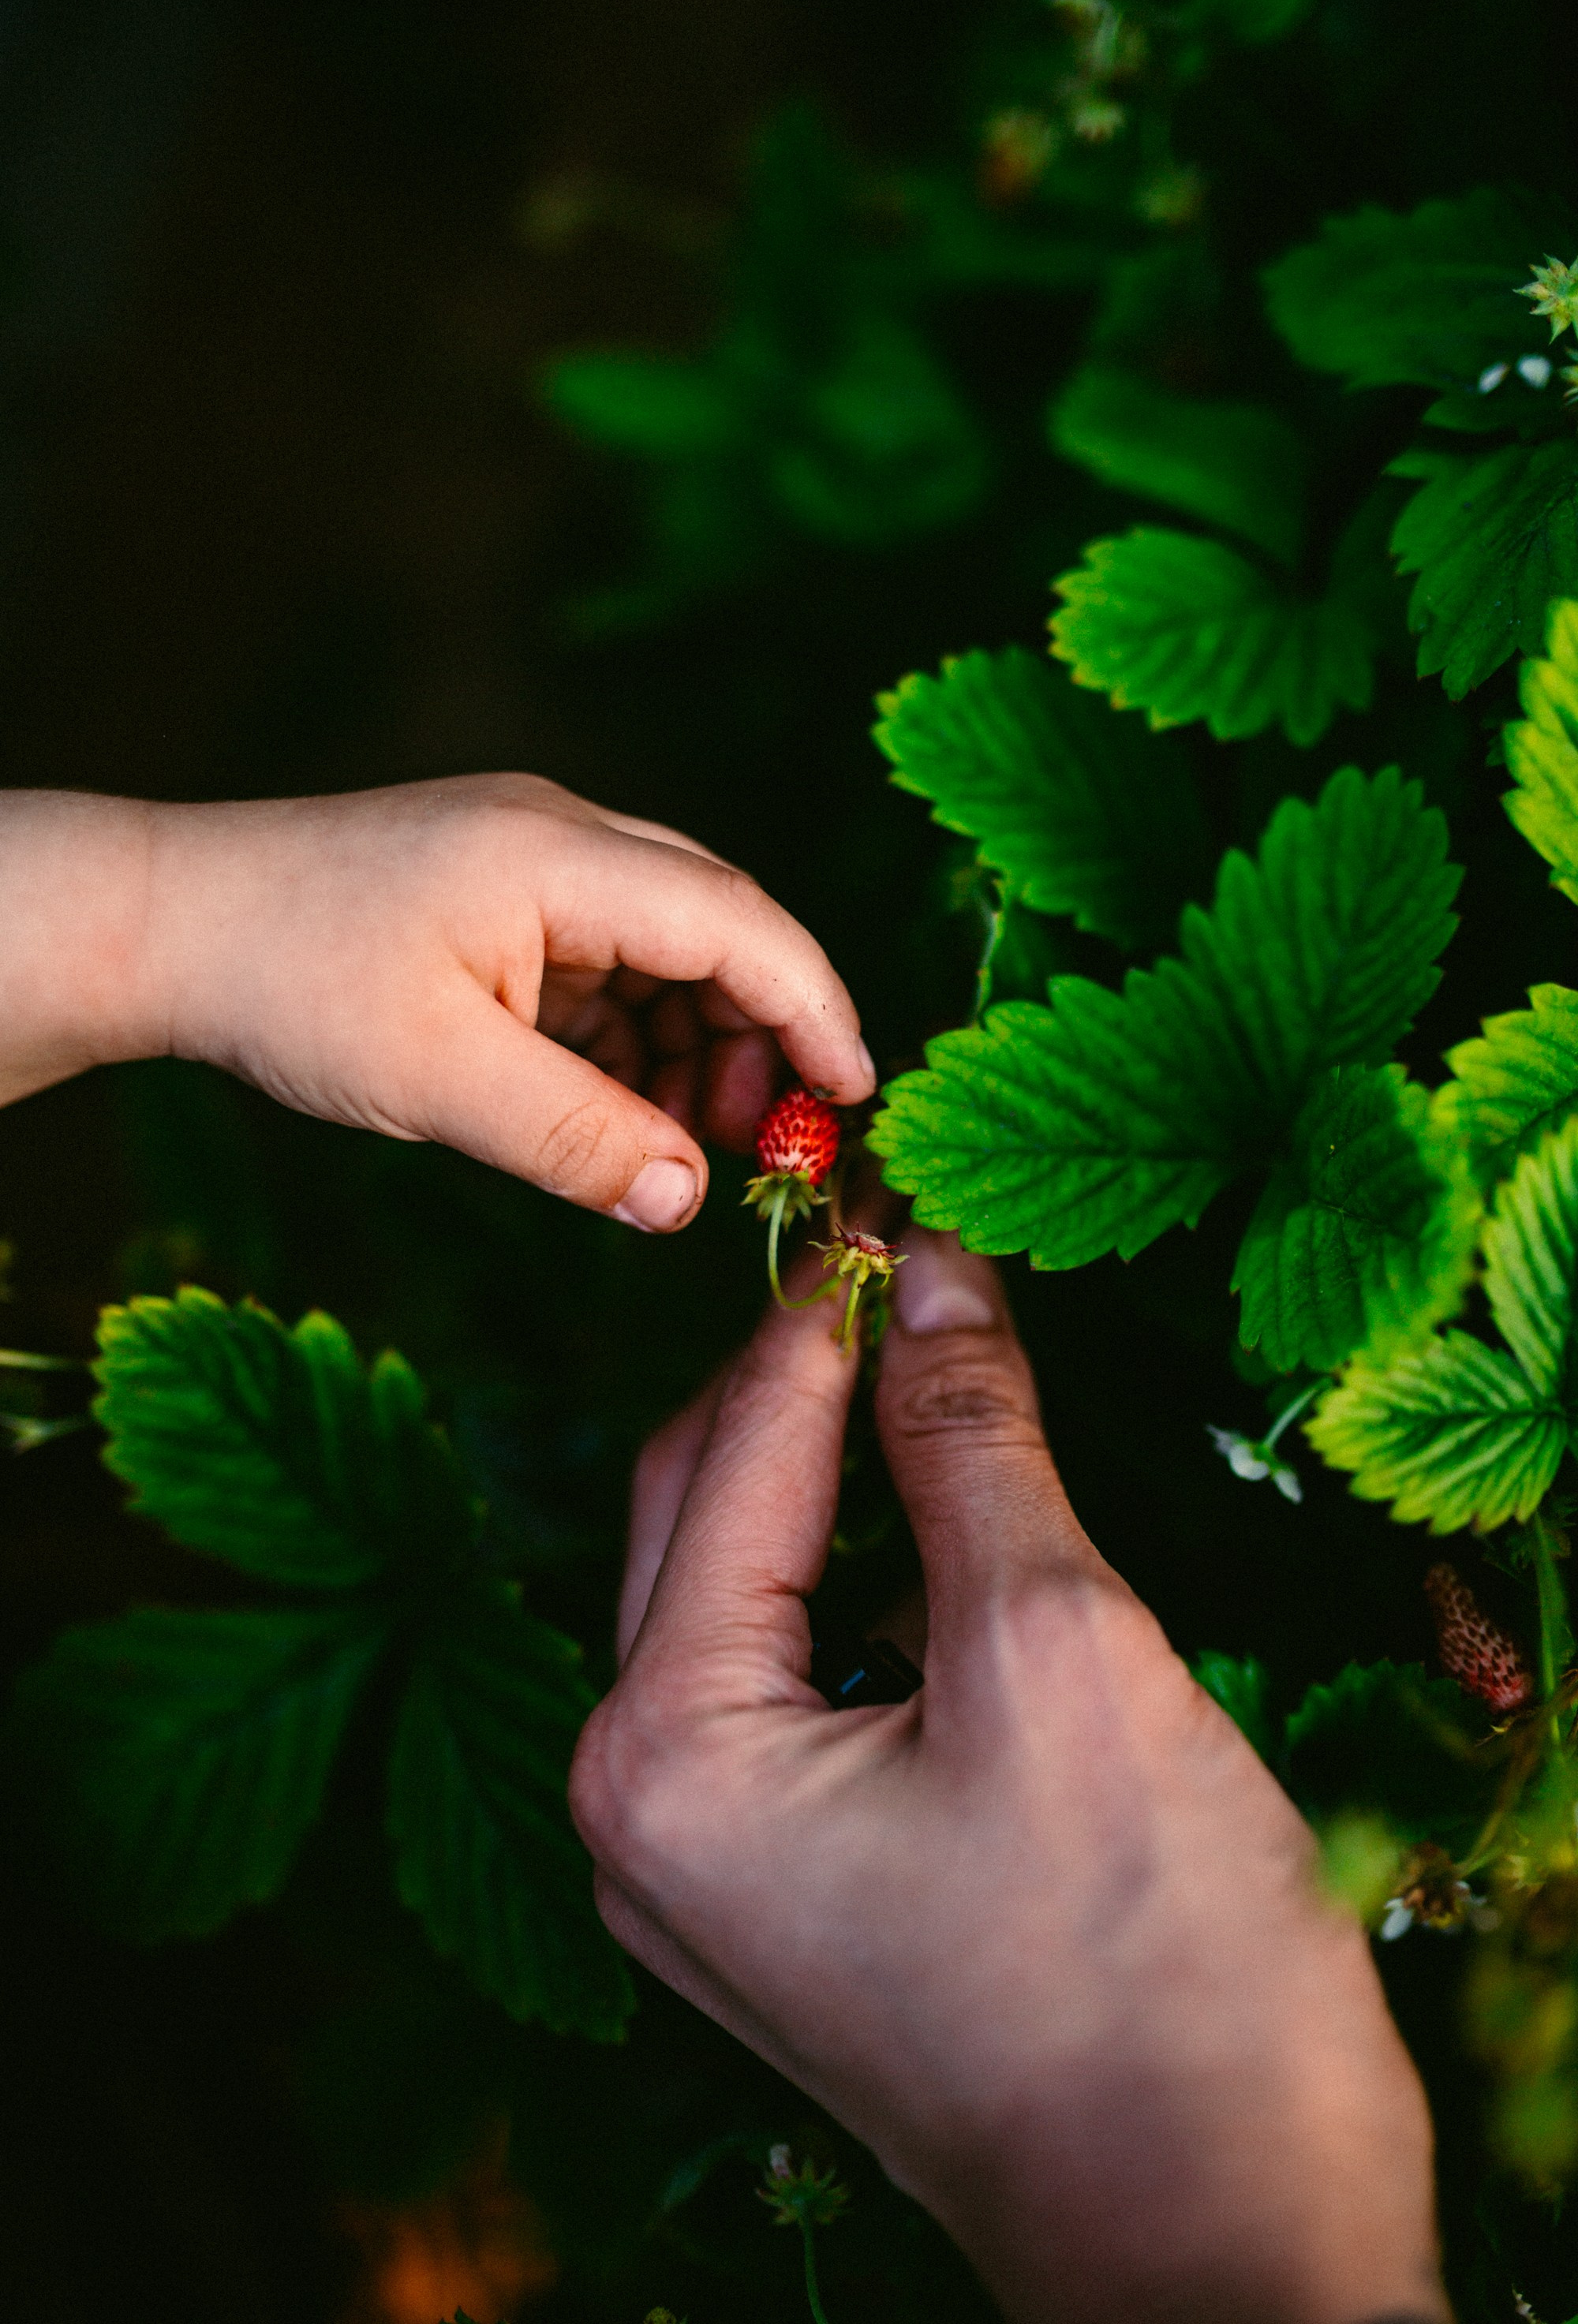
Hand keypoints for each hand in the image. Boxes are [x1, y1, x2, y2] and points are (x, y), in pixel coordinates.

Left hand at [0, 778, 872, 1226]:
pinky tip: (619, 1111)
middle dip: (759, 1036)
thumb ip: (576, 1139)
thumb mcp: (438, 1080)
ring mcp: (531, 867)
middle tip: (760, 1148)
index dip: (814, 1009)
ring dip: (694, 1046)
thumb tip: (690, 1201)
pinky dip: (630, 1042)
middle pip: (718, 927)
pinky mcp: (501, 904)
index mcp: (558, 856)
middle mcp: (562, 841)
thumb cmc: (287, 983)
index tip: (855, 1098)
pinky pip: (605, 970)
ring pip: (666, 953)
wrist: (165, 924)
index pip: (739, 922)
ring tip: (683, 1143)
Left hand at [571, 1229, 1448, 2323]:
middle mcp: (643, 1809)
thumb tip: (932, 1264)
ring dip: (839, 1474)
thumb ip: (968, 1439)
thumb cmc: (1148, 1971)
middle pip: (709, 1512)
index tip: (901, 1192)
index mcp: (668, 1749)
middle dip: (811, 1379)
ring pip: (749, 1593)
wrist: (1221, 2244)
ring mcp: (706, 1864)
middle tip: (919, 1258)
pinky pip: (792, 1683)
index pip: (739, 1452)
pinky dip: (862, 1583)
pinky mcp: (784, 1892)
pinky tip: (946, 1522)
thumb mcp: (1059, 1653)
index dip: (829, 1309)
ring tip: (942, 1365)